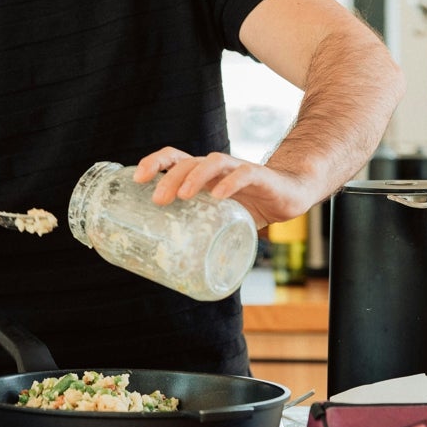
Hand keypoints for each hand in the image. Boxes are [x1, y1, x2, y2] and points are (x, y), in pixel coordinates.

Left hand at [133, 147, 310, 228]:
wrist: (290, 194)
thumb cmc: (249, 205)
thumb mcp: (220, 219)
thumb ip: (200, 234)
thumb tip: (173, 268)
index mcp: (202, 174)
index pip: (173, 158)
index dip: (153, 163)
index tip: (136, 178)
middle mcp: (215, 168)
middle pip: (187, 162)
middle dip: (169, 177)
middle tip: (157, 200)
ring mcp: (237, 169)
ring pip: (211, 162)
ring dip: (195, 176)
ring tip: (183, 195)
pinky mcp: (260, 176)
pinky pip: (243, 174)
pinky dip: (229, 183)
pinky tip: (218, 195)